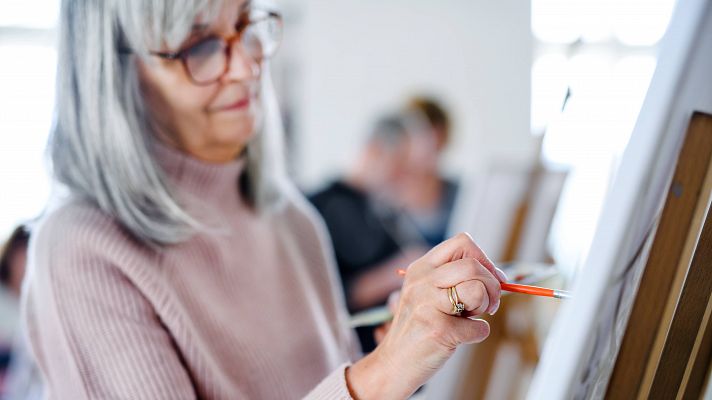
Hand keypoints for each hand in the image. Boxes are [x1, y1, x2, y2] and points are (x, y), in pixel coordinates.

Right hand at [346, 233, 505, 399]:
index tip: (490, 278)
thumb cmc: (419, 328)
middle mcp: (421, 282)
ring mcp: (427, 305)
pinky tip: (457, 338)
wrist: (394, 364)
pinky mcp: (438, 330)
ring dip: (485, 307)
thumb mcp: (428, 294)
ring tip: (468, 318)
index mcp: (420, 268)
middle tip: (488, 305)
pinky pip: (479, 328)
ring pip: (477, 290)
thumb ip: (456, 280)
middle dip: (491, 285)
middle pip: (473, 266)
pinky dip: (476, 335)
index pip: (462, 243)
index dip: (483, 259)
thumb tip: (499, 278)